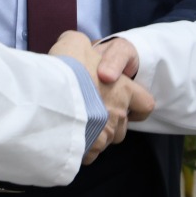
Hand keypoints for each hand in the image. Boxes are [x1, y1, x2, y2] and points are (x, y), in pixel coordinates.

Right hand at [50, 31, 154, 163]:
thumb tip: (78, 47)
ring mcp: (104, 134)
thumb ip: (83, 45)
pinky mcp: (88, 149)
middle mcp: (118, 114)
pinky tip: (69, 138)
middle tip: (90, 112)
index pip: (145, 104)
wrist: (50, 91)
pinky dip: (83, 150)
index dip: (136, 105)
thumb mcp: (76, 42)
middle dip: (109, 122)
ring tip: (78, 125)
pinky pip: (89, 155)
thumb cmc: (68, 66)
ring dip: (96, 136)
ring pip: (106, 141)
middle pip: (122, 127)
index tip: (122, 103)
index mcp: (123, 90)